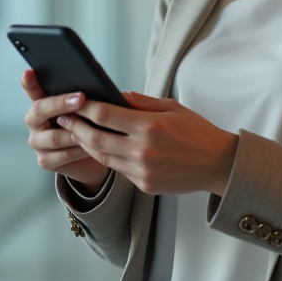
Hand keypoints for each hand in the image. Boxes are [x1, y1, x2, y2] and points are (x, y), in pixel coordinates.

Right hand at [22, 70, 110, 193]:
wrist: (93, 156)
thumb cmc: (90, 125)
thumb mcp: (88, 109)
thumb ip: (86, 98)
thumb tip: (100, 87)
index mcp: (42, 103)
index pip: (32, 90)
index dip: (29, 82)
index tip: (29, 72)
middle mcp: (35, 122)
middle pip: (40, 110)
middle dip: (61, 103)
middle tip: (81, 98)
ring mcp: (37, 142)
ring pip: (53, 136)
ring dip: (76, 131)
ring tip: (94, 128)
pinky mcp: (45, 161)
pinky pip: (63, 155)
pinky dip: (80, 150)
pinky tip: (93, 147)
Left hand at [58, 92, 238, 196]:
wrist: (219, 164)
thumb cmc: (197, 131)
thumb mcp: (172, 107)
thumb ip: (141, 102)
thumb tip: (114, 95)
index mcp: (150, 126)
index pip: (104, 115)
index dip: (83, 107)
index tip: (71, 101)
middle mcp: (143, 150)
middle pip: (95, 139)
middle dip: (75, 127)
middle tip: (62, 118)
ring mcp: (142, 171)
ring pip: (103, 157)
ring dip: (86, 144)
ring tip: (75, 132)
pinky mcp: (144, 185)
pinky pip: (118, 170)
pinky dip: (107, 158)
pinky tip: (100, 148)